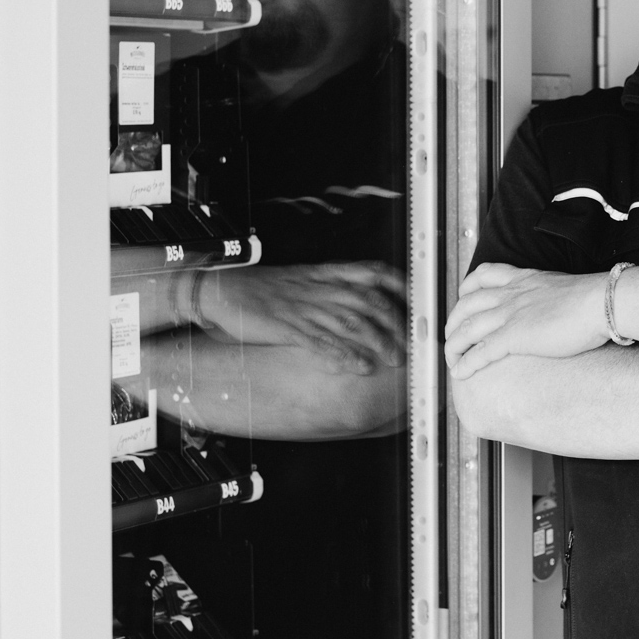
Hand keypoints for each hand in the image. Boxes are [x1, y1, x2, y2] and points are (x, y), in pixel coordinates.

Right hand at [197, 261, 406, 374]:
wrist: (222, 290)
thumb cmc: (259, 287)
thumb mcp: (299, 277)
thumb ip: (328, 284)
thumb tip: (356, 295)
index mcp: (323, 273)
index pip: (370, 271)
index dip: (398, 284)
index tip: (416, 298)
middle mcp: (319, 288)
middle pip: (368, 302)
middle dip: (394, 323)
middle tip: (411, 342)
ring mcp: (305, 308)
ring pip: (352, 323)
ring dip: (378, 342)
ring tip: (395, 359)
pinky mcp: (288, 328)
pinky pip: (323, 343)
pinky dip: (345, 355)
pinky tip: (362, 367)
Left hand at [444, 263, 606, 378]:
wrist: (603, 301)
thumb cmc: (595, 299)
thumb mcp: (566, 288)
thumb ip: (553, 296)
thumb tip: (560, 308)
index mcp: (523, 279)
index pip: (483, 276)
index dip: (466, 290)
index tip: (462, 299)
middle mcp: (511, 294)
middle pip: (466, 304)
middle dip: (453, 322)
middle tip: (451, 336)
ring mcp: (510, 314)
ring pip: (467, 329)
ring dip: (453, 346)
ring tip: (451, 359)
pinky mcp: (515, 336)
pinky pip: (481, 352)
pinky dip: (466, 363)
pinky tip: (460, 373)